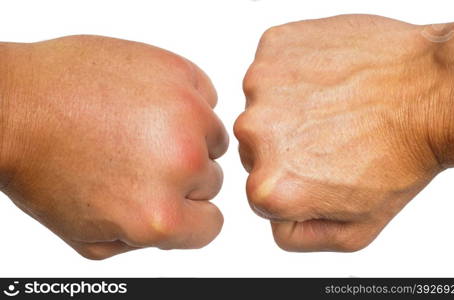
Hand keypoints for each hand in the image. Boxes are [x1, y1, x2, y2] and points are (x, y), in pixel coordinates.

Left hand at [0, 35, 227, 258]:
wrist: (15, 105)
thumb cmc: (42, 166)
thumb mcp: (89, 237)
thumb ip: (145, 240)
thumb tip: (177, 223)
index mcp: (158, 214)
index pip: (210, 225)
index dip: (189, 216)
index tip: (171, 200)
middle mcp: (180, 162)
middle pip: (211, 178)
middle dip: (182, 175)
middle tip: (140, 159)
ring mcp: (183, 110)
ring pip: (212, 136)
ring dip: (187, 136)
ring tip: (141, 127)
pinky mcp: (177, 71)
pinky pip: (204, 95)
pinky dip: (184, 101)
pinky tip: (147, 102)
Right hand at [234, 15, 453, 251]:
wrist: (432, 91)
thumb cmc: (402, 156)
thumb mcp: (356, 231)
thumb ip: (299, 238)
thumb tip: (274, 220)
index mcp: (270, 185)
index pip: (260, 195)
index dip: (294, 186)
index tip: (323, 171)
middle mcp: (254, 132)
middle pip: (256, 148)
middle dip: (287, 147)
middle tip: (332, 137)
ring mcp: (262, 83)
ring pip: (263, 106)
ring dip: (290, 108)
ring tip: (334, 106)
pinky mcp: (275, 45)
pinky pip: (273, 66)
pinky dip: (294, 73)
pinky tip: (329, 80)